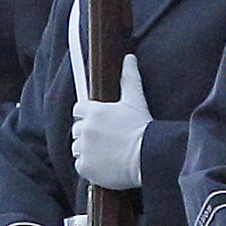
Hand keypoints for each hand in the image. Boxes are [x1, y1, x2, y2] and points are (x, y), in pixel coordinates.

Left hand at [72, 57, 153, 192]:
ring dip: (88, 150)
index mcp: (92, 112)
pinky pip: (81, 165)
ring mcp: (83, 148)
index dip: (88, 115)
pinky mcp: (85, 166)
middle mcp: (84, 129)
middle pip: (77, 129)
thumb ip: (129, 79)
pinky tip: (106, 163)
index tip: (100, 122)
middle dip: (88, 133)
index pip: (78, 110)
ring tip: (108, 152)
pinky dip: (90, 166)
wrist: (148, 157)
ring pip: (77, 148)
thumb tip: (128, 58)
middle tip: (108, 139)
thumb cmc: (143, 128)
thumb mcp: (135, 101)